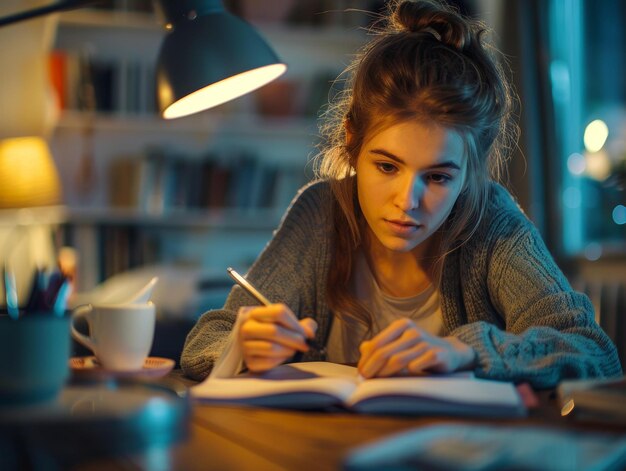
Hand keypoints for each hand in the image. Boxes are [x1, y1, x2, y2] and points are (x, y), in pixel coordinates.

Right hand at [238, 303, 316, 372]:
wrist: (259, 347)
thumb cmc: (275, 333)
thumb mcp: (288, 324)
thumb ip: (304, 325)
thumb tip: (309, 333)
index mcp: (256, 313)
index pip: (278, 312)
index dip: (295, 324)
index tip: (305, 333)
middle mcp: (246, 328)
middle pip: (274, 330)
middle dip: (294, 339)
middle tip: (304, 344)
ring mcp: (245, 345)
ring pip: (271, 347)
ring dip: (288, 350)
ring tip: (293, 349)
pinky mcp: (249, 361)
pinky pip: (268, 361)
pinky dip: (281, 360)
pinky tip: (283, 356)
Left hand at [357, 318, 475, 377]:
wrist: (449, 352)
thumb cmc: (419, 349)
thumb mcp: (400, 343)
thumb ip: (382, 345)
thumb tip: (362, 349)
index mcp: (401, 325)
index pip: (377, 343)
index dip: (366, 359)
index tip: (360, 372)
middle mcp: (412, 331)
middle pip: (384, 352)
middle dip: (372, 368)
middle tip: (365, 380)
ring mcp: (425, 342)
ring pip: (398, 360)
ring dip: (385, 373)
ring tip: (379, 381)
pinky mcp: (437, 355)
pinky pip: (417, 365)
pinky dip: (408, 372)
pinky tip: (406, 375)